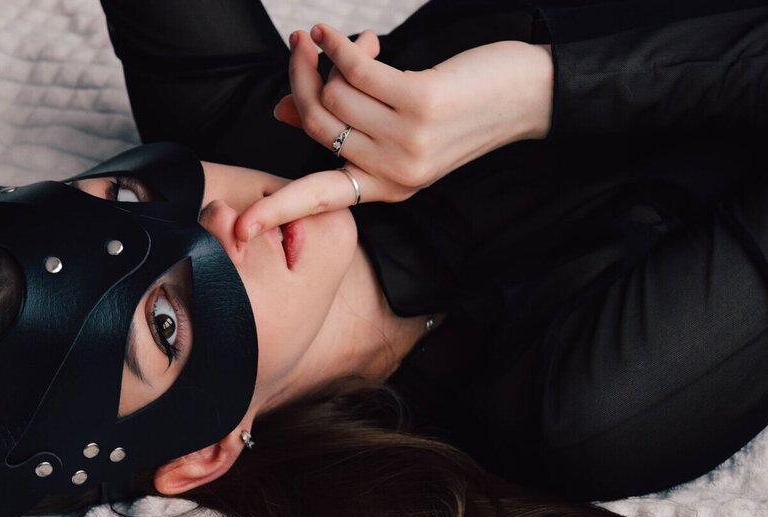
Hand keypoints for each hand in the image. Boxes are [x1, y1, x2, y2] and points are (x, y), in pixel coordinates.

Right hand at [235, 24, 552, 241]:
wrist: (530, 96)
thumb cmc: (460, 110)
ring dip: (329, 55)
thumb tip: (282, 111)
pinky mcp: (420, 103)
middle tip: (300, 48)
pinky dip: (338, 44)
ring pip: (334, 92)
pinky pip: (355, 69)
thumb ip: (342, 124)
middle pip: (316, 122)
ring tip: (348, 42)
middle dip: (300, 78)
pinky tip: (330, 33)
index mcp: (386, 187)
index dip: (278, 212)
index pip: (321, 200)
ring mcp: (408, 141)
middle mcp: (394, 172)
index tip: (238, 233)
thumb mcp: (398, 130)